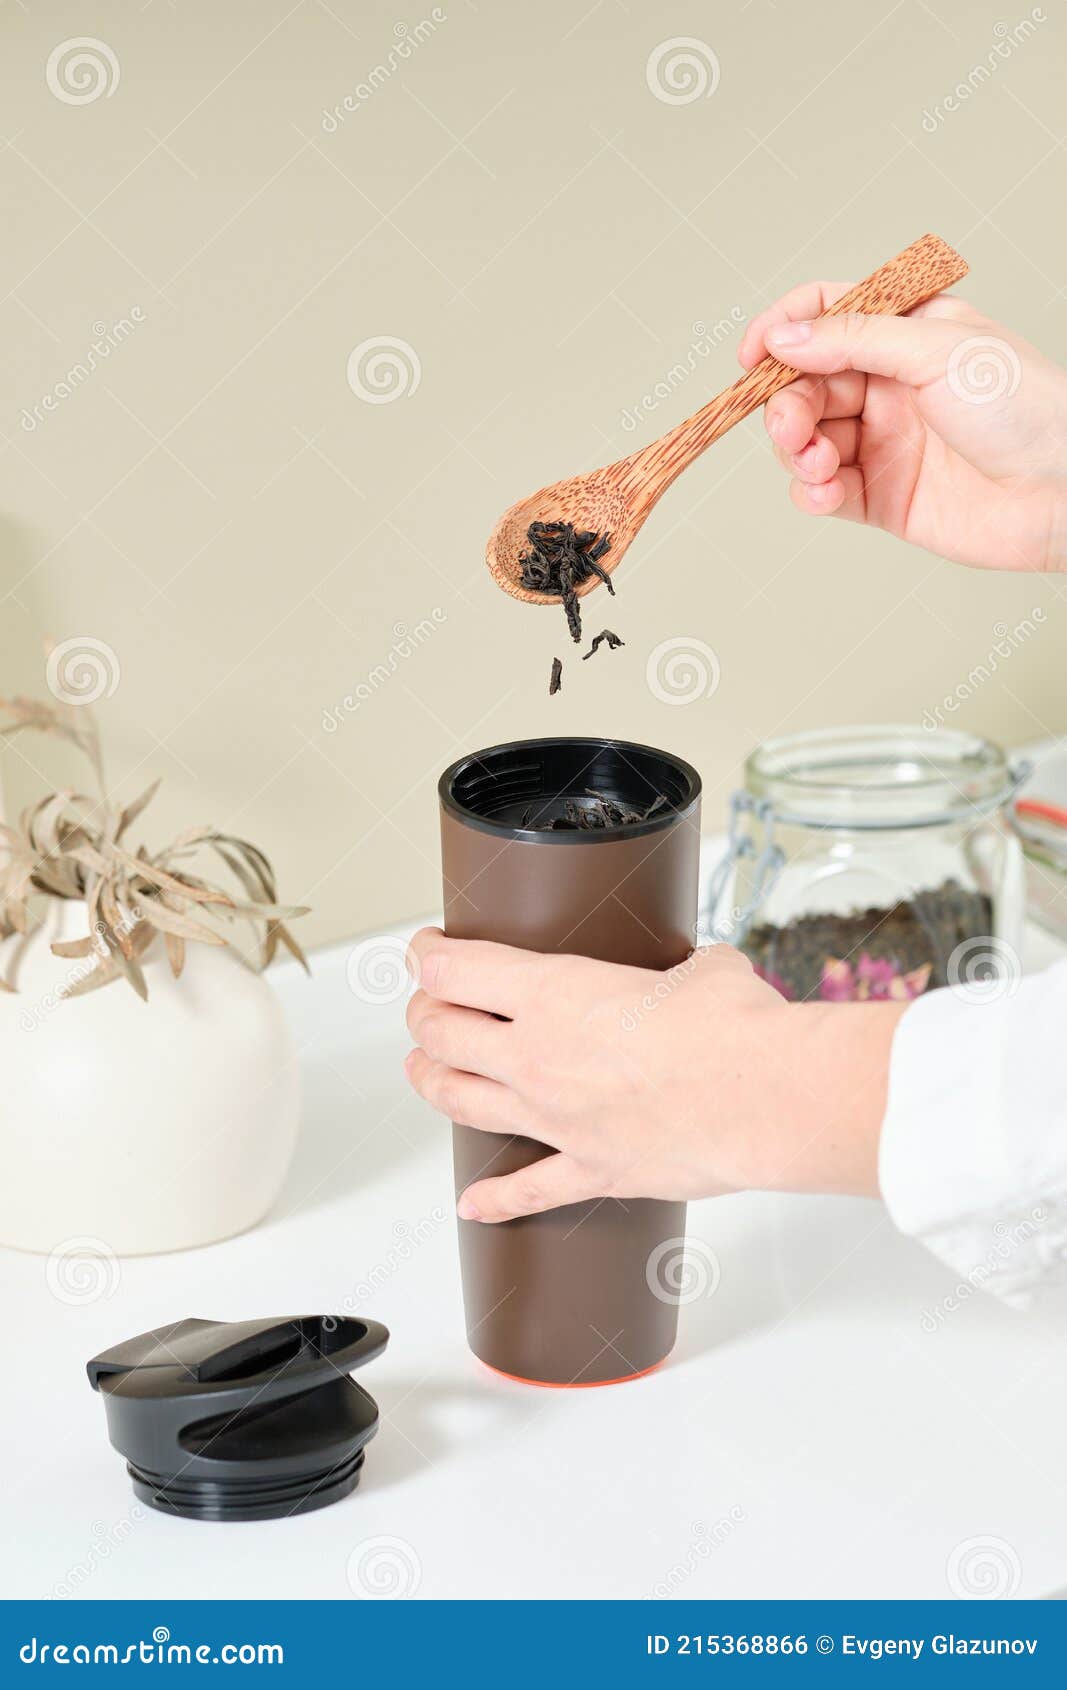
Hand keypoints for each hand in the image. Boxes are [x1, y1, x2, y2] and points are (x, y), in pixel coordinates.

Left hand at [403, 929, 904, 1221]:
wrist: (765, 1099)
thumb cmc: (734, 1028)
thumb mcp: (701, 970)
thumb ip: (682, 972)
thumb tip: (701, 977)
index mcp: (552, 994)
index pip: (453, 969)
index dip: (427, 953)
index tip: (425, 948)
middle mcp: (537, 1057)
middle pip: (441, 1035)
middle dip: (423, 1015)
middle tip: (425, 1006)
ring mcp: (556, 1119)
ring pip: (461, 1103)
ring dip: (431, 1083)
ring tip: (423, 1071)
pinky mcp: (590, 1170)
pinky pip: (528, 1189)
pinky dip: (495, 1200)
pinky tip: (472, 1204)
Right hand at [738, 285, 1066, 571]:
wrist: (1063, 491)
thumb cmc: (1025, 408)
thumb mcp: (937, 349)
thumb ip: (854, 340)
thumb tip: (786, 337)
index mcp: (907, 334)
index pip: (827, 316)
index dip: (784, 330)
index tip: (754, 356)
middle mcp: (890, 386)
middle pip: (806, 383)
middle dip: (787, 403)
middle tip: (790, 424)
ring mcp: (884, 442)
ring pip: (807, 439)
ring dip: (796, 450)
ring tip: (815, 460)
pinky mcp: (882, 497)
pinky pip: (824, 490)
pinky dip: (812, 491)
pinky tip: (824, 489)